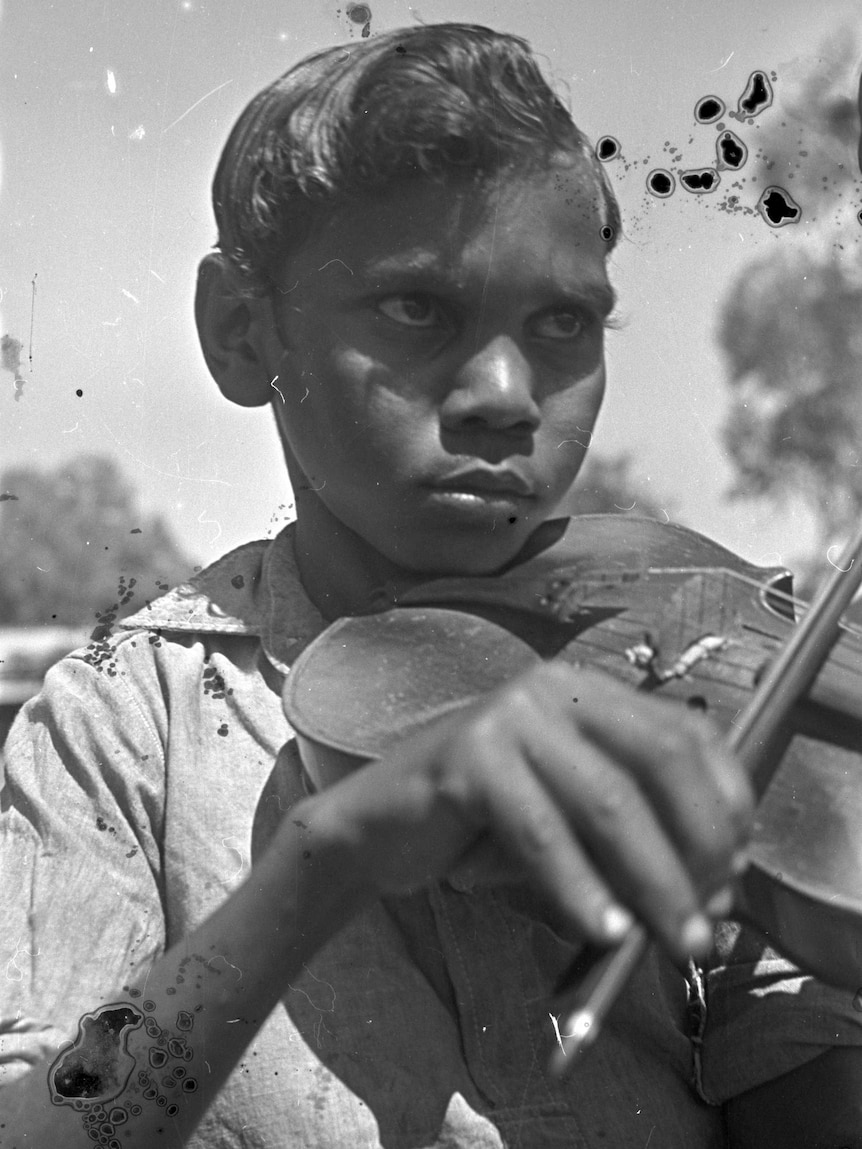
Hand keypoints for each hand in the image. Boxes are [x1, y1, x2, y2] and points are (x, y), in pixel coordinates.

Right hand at [293, 662, 752, 961]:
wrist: (377, 826)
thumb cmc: (483, 828)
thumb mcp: (570, 825)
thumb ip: (632, 844)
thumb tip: (714, 895)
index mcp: (588, 693)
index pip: (688, 732)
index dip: (727, 800)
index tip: (738, 868)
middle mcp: (553, 689)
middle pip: (660, 759)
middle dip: (700, 845)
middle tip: (708, 920)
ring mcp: (508, 717)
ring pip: (608, 800)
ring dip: (653, 879)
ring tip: (673, 939)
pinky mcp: (466, 758)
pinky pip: (540, 831)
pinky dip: (579, 888)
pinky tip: (602, 931)